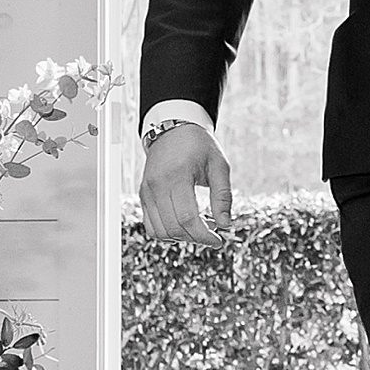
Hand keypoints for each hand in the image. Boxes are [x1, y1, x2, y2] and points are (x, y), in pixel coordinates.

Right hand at [139, 124, 233, 246]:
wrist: (173, 129)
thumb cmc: (199, 146)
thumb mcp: (219, 165)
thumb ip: (223, 196)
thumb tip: (226, 225)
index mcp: (177, 176)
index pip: (186, 218)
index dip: (203, 235)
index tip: (218, 241)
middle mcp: (157, 185)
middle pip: (173, 228)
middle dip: (195, 239)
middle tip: (212, 235)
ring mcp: (147, 191)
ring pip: (159, 232)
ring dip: (181, 238)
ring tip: (199, 228)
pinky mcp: (143, 195)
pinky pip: (151, 226)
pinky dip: (167, 233)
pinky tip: (184, 225)